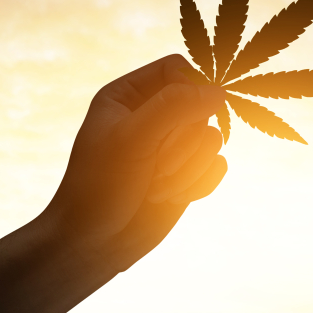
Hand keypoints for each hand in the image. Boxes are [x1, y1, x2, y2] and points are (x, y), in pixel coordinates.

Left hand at [42, 54, 226, 273]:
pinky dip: (200, 182)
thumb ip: (174, 107)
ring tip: (157, 186)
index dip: (189, 88)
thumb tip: (219, 92)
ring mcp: (174, 146)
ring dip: (189, 167)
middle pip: (201, 106)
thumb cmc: (100, 186)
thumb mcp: (132, 138)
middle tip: (156, 165)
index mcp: (129, 95)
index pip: (177, 69)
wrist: (94, 244)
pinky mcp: (189, 173)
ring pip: (213, 137)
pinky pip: (218, 164)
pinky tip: (172, 196)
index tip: (188, 113)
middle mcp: (154, 116)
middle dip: (183, 142)